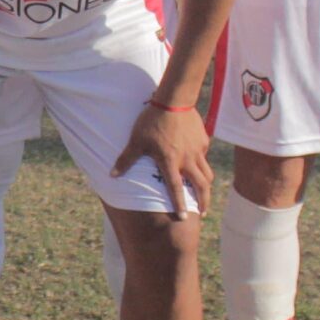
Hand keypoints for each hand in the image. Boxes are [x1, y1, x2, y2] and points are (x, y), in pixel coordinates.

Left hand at [116, 102, 212, 219]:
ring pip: (207, 173)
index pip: (176, 188)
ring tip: (205, 194)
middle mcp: (187, 159)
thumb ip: (126, 159)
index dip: (179, 204)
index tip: (183, 218)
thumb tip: (112, 175)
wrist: (173, 100)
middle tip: (202, 212)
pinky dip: (203, 164)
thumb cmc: (152, 121)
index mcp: (170, 161)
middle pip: (201, 186)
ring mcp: (197, 150)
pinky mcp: (203, 141)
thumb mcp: (136, 141)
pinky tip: (198, 165)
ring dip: (207, 186)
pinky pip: (205, 157)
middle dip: (203, 201)